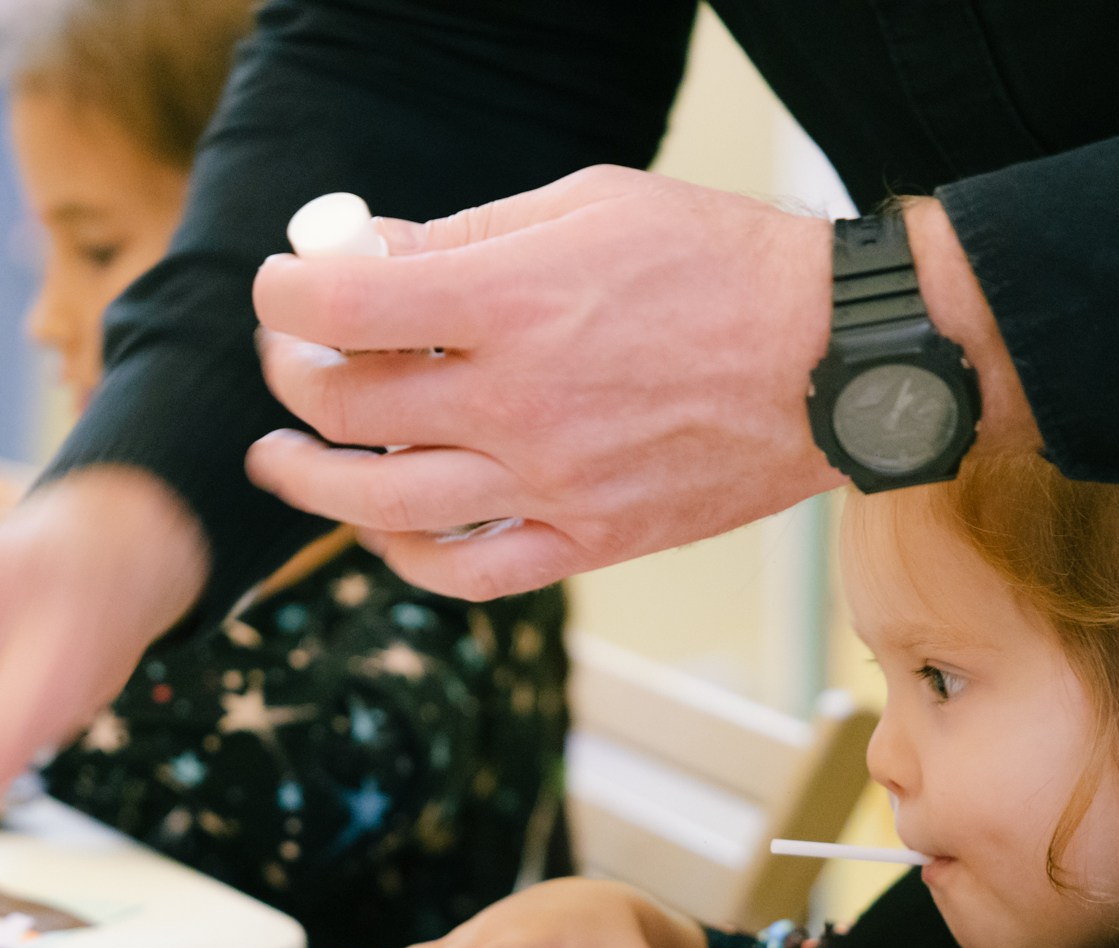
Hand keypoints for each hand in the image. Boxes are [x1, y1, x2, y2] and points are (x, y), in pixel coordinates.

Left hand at [248, 172, 1033, 599]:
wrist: (836, 357)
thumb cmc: (722, 265)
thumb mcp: (589, 204)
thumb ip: (469, 237)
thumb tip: (370, 256)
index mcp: (514, 303)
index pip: (342, 308)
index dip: (286, 293)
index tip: (285, 287)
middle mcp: (521, 403)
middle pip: (344, 408)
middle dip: (292, 376)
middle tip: (290, 360)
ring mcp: (554, 483)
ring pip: (382, 503)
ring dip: (310, 479)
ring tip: (282, 460)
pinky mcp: (592, 540)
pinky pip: (466, 572)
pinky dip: (404, 555)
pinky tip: (379, 528)